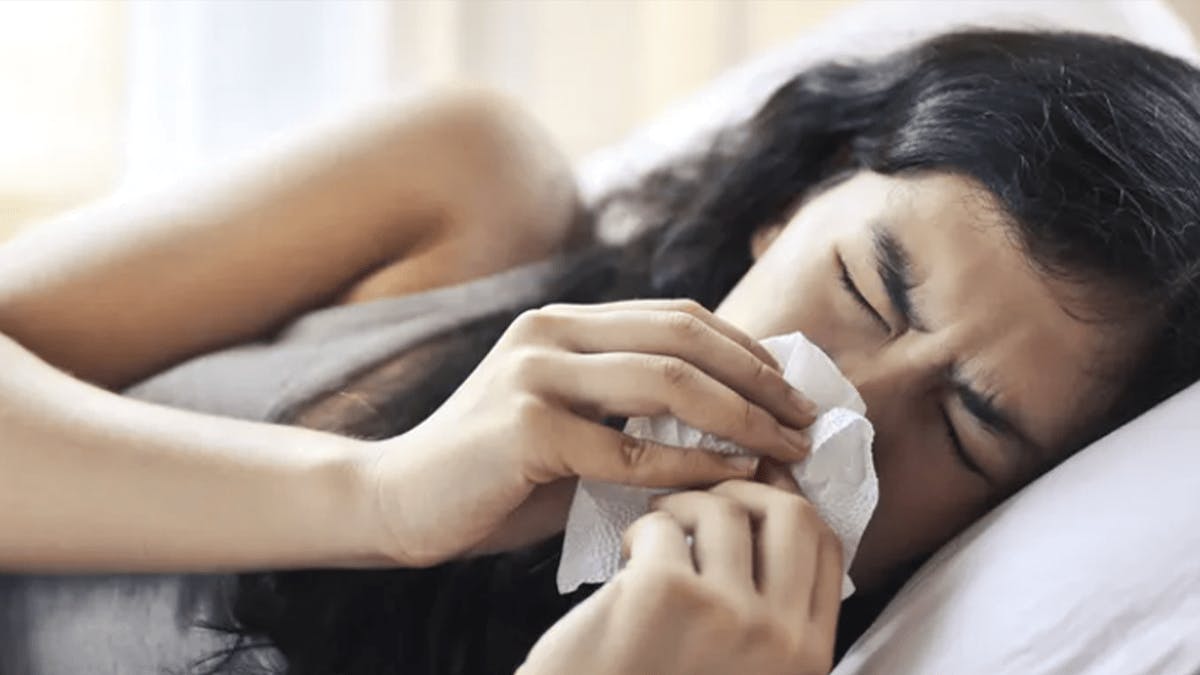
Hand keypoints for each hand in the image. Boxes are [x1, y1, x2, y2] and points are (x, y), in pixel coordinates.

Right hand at [363, 299, 816, 565]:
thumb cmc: (494, 474)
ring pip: (666, 382)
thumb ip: (631, 414)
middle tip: (807, 418)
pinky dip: (693, 464)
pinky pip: (630, 449)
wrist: (396, 501)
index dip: (746, 348)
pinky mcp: (525, 428)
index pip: (677, 317)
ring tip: (788, 448)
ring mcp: (534, 375)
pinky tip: (732, 478)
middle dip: (759, 378)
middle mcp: (549, 333)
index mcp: (562, 323)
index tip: (792, 389)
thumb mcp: (570, 426)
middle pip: (683, 337)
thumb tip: (731, 425)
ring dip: (742, 416)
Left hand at [520, 472, 843, 674]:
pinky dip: (639, 533)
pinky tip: (625, 564)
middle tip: (701, 507)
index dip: (787, 508)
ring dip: (681, 509)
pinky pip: (662, 526)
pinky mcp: (665, 593)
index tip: (750, 501)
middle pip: (792, 514)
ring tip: (653, 539)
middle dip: (745, 493)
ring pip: (723, 509)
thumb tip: (778, 501)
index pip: (827, 547)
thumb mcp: (744, 666)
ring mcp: (727, 614)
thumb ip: (772, 613)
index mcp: (808, 658)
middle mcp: (781, 637)